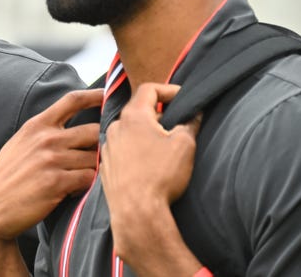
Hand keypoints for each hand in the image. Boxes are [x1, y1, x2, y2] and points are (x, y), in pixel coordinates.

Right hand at [0, 88, 101, 274]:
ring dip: (95, 169)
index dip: (95, 95)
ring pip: (95, 158)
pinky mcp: (57, 182)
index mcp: (37, 125)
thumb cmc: (7, 178)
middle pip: (94, 130)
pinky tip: (74, 190)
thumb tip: (73, 127)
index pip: (72, 100)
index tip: (109, 95)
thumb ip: (43, 132)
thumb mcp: (20, 144)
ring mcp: (52, 159)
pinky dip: (87, 185)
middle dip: (104, 142)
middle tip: (106, 154)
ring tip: (81, 177)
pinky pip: (89, 178)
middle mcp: (46, 138)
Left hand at [100, 82, 202, 275]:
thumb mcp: (184, 144)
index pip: (149, 89)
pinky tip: (149, 165)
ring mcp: (108, 147)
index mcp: (133, 116)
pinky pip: (123, 150)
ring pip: (129, 131)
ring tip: (164, 147)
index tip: (183, 98)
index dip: (169, 90)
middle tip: (177, 124)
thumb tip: (194, 114)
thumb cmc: (160, 175)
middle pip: (138, 110)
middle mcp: (115, 128)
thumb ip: (190, 123)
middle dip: (159, 114)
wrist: (137, 212)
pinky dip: (136, 151)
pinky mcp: (106, 166)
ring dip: (146, 134)